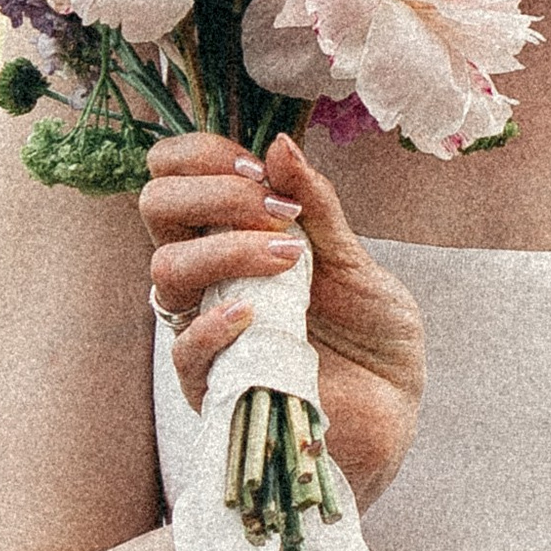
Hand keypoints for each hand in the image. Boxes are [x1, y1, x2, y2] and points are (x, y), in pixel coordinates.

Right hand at [140, 131, 424, 515]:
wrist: (394, 406)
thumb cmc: (372, 332)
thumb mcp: (353, 258)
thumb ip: (316, 205)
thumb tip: (277, 143)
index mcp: (232, 234)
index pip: (177, 173)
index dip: (204, 155)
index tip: (259, 168)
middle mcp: (209, 275)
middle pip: (156, 208)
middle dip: (211, 191)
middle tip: (272, 209)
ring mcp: (206, 328)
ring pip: (165, 272)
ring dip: (225, 249)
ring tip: (288, 259)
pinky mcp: (215, 385)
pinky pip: (185, 351)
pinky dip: (214, 324)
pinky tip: (253, 313)